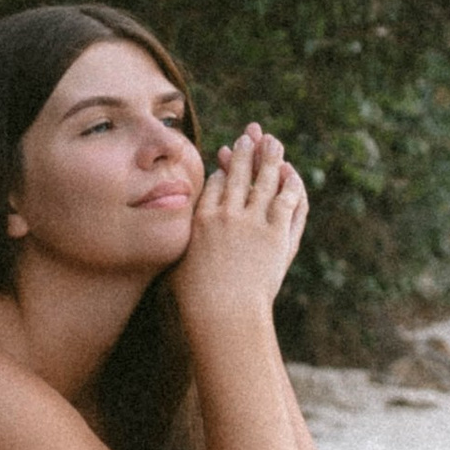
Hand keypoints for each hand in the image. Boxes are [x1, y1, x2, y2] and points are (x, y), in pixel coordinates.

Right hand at [174, 123, 307, 333]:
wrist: (222, 315)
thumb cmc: (194, 301)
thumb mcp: (174, 267)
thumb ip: (173, 247)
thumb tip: (156, 240)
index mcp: (200, 219)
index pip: (215, 184)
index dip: (222, 169)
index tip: (225, 155)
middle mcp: (226, 214)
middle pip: (238, 172)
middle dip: (246, 150)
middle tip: (252, 134)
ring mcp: (253, 222)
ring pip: (264, 180)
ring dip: (270, 157)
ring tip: (273, 141)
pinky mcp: (276, 235)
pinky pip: (287, 200)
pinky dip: (291, 185)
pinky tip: (292, 174)